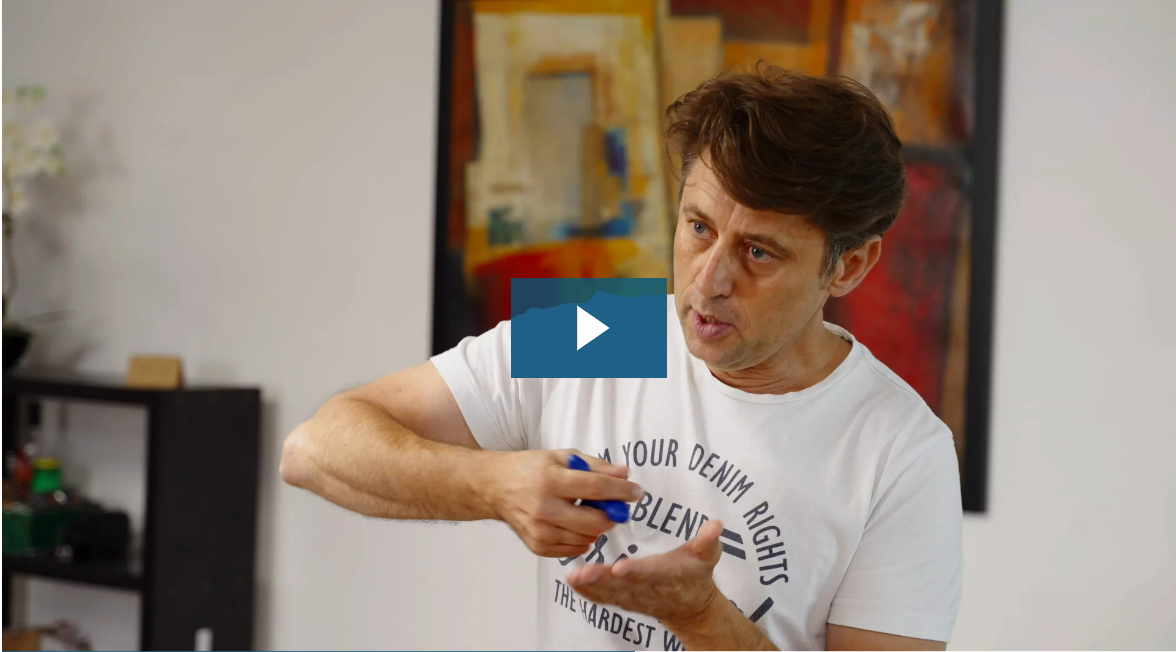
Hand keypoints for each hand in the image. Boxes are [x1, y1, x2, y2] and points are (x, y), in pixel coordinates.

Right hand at [486, 449, 643, 557]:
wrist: (494, 487)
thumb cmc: (529, 468)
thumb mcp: (562, 457)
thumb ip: (595, 466)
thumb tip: (625, 474)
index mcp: (550, 480)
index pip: (596, 488)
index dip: (622, 491)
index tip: (637, 492)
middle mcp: (543, 508)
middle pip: (595, 522)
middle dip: (613, 515)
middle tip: (617, 508)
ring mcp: (539, 531)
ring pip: (587, 539)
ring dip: (597, 527)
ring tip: (589, 511)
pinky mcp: (537, 546)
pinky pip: (574, 549)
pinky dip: (582, 539)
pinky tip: (575, 524)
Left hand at [566, 518, 724, 628]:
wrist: (691, 607)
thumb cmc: (696, 575)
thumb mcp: (708, 556)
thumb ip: (708, 541)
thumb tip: (716, 525)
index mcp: (669, 575)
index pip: (651, 573)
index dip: (636, 571)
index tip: (619, 568)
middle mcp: (649, 588)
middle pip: (623, 585)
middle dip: (602, 580)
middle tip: (582, 573)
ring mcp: (635, 597)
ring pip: (610, 593)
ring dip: (591, 586)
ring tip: (573, 578)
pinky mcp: (625, 600)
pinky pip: (605, 598)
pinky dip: (589, 593)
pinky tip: (573, 584)